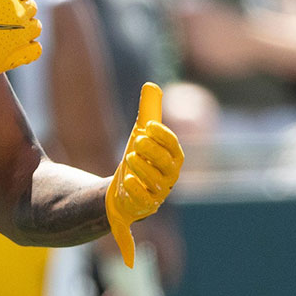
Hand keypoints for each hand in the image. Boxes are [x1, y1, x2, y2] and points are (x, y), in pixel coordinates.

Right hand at [0, 0, 42, 99]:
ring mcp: (21, 37)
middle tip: (10, 13)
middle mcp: (18, 16)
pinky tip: (19, 46)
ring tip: (15, 29)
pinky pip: (36, 48)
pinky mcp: (20, 56)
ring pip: (36, 27)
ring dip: (28, 26)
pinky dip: (30, 46)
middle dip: (23, 7)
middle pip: (32, 7)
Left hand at [106, 82, 183, 267]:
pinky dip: (136, 192)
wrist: (122, 192)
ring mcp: (158, 195)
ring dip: (143, 169)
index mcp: (172, 160)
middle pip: (167, 165)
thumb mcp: (142, 135)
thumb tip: (151, 86)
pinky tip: (125, 181)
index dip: (164, 136)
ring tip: (129, 157)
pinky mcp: (143, 209)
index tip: (148, 125)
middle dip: (154, 151)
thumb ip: (148, 112)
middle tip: (137, 140)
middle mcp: (169, 178)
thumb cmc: (138, 159)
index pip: (174, 147)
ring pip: (156, 184)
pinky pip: (144, 203)